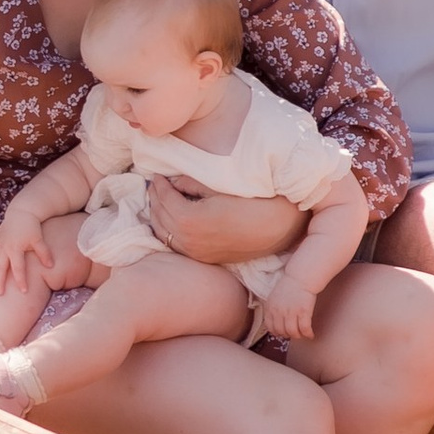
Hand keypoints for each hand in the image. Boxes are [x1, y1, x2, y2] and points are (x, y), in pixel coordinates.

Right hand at [0, 212, 58, 297]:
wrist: (20, 211)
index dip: (21, 280)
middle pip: (0, 268)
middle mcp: (4, 248)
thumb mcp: (38, 239)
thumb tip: (51, 266)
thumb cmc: (31, 226)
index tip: (24, 292)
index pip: (18, 268)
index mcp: (15, 248)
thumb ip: (44, 253)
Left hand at [144, 175, 304, 265]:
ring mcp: (196, 253)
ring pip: (164, 234)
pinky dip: (167, 231)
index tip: (156, 174)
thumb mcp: (219, 188)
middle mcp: (188, 241)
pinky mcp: (205, 258)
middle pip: (160, 216)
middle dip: (155, 199)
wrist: (277, 227)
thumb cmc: (252, 202)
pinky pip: (175, 245)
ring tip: (160, 200)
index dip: (159, 184)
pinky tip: (171, 221)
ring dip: (158, 216)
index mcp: (190, 220)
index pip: (165, 198)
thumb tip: (174, 182)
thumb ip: (192, 184)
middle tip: (155, 184)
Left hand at [256, 279, 317, 345]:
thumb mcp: (274, 297)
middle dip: (288, 335)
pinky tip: (310, 334)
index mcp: (270, 307)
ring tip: (302, 334)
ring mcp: (291, 312)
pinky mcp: (303, 312)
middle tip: (293, 333)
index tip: (282, 333)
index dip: (277, 332)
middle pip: (282, 332)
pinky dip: (308, 334)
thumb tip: (276, 324)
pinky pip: (305, 329)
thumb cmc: (289, 286)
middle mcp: (279, 311)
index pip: (270, 327)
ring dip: (298, 336)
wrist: (301, 277)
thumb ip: (273, 310)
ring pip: (293, 333)